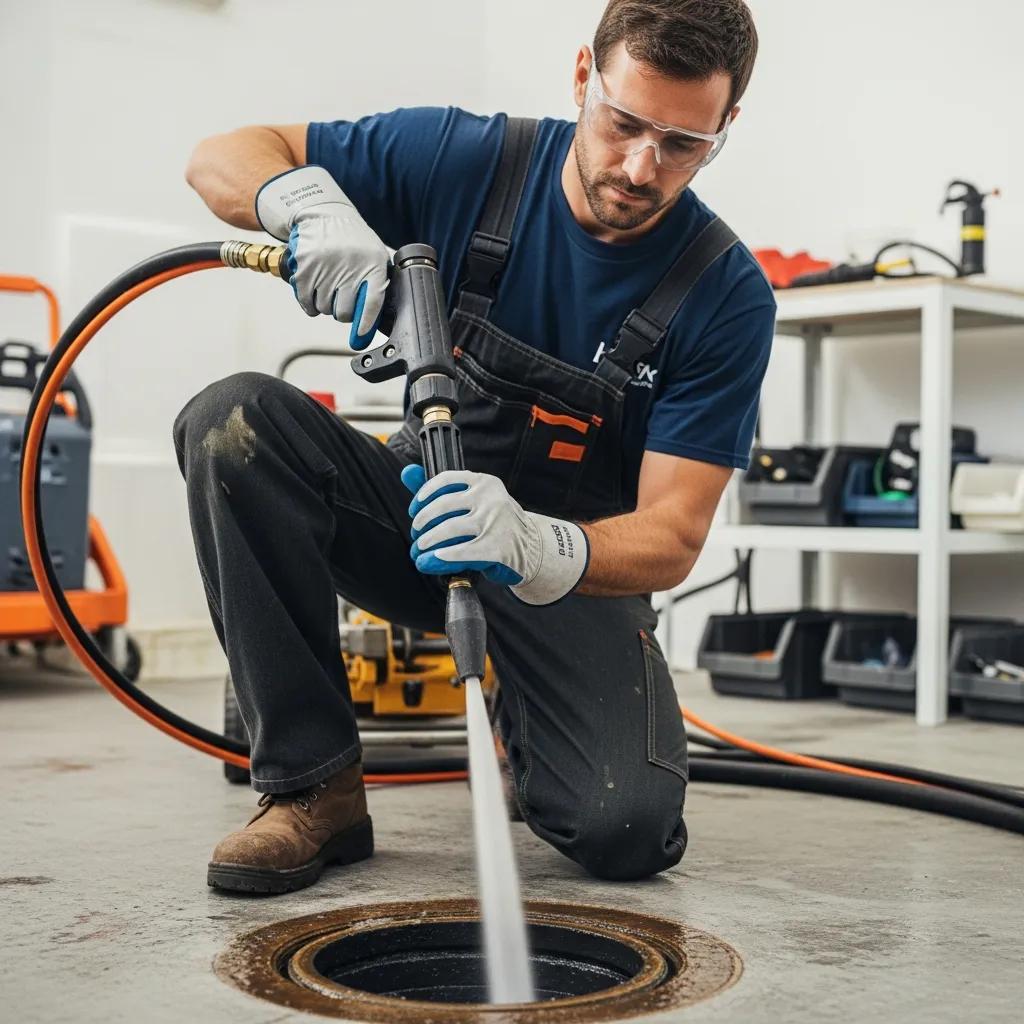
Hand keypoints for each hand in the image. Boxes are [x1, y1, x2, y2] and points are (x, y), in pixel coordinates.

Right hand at [255, 165, 388, 348]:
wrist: (322, 215)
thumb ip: (377, 286)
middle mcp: (349, 265)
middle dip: (344, 311)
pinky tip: (314, 289)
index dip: (365, 324)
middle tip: (342, 298)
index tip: (360, 337)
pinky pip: (307, 303)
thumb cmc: (352, 242)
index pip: (372, 303)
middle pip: (345, 312)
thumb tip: (372, 325)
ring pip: (324, 309)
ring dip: (326, 304)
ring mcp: (324, 266)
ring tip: (329, 286)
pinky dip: (310, 302)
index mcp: (373, 264)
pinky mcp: (303, 268)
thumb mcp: (374, 256)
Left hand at [400, 465, 589, 606]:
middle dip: (421, 525)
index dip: (422, 497)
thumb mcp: (474, 500)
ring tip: (419, 553)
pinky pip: (461, 552)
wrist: (530, 548)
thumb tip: (408, 472)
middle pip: (442, 507)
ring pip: (448, 530)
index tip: (414, 511)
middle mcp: (491, 499)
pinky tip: (431, 561)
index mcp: (484, 482)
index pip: (444, 481)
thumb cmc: (495, 523)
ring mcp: (496, 523)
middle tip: (417, 537)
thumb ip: (441, 488)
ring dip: (426, 544)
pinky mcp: (497, 548)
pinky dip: (441, 558)